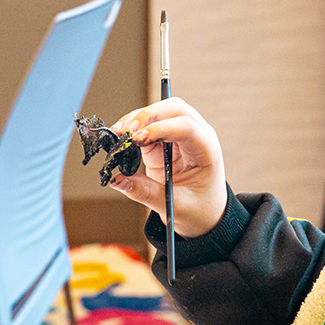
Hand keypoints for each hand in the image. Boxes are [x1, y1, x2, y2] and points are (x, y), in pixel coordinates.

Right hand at [108, 97, 227, 237]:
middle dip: (148, 115)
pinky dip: (133, 127)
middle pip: (174, 109)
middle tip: (125, 131)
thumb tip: (117, 180)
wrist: (204, 214)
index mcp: (206, 150)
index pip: (186, 127)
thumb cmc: (199, 209)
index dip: (161, 129)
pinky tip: (120, 137)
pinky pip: (147, 125)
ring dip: (137, 118)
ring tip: (117, 133)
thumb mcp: (175, 205)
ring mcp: (179, 135)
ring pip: (158, 112)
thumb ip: (145, 192)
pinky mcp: (163, 140)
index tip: (138, 139)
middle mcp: (196, 136)